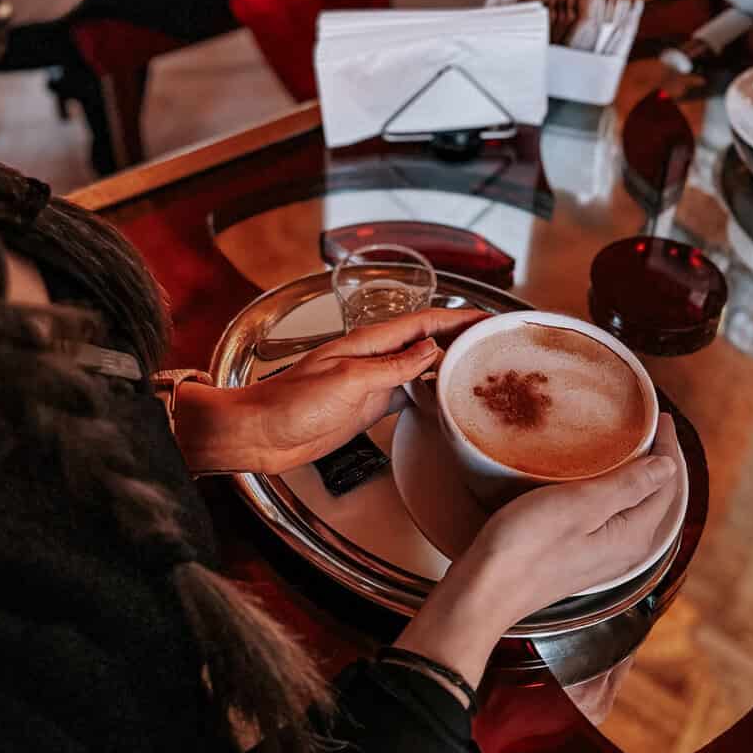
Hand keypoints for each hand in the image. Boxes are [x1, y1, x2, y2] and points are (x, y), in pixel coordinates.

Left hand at [247, 307, 484, 473]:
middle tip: (491, 343)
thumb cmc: (290, 404)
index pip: (422, 323)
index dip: (456, 318)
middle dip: (458, 337)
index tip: (485, 319)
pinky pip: (406, 393)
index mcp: (367, 343)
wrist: (261, 433)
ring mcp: (370, 382)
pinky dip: (428, 392)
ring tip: (476, 366)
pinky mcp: (366, 405)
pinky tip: (441, 397)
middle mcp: (371, 358)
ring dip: (446, 363)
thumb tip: (429, 351)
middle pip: (424, 340)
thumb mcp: (348, 380)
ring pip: (418, 366)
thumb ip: (391, 366)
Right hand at [393, 417, 681, 685]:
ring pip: (636, 507)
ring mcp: (605, 556)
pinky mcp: (584, 556)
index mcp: (634, 536)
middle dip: (659, 460)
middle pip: (657, 498)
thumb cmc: (528, 543)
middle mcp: (628, 550)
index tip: (661, 415)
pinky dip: (618, 491)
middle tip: (649, 423)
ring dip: (639, 475)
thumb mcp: (582, 505)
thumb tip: (669, 467)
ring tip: (629, 444)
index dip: (668, 447)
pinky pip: (616, 516)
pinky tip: (600, 479)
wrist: (487, 588)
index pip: (667, 485)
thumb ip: (629, 486)